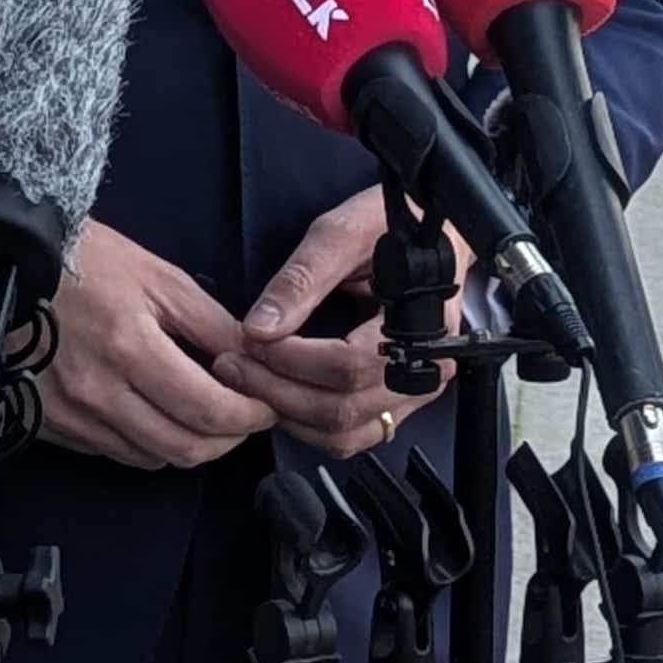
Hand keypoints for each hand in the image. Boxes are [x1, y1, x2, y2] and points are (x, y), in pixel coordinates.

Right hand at [39, 222, 278, 470]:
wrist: (11, 264)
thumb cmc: (86, 260)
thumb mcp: (158, 277)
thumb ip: (211, 323)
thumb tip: (253, 360)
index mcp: (129, 347)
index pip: (206, 410)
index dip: (247, 417)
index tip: (265, 406)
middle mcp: (98, 391)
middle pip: (182, 447)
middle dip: (226, 439)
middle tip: (243, 418)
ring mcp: (70, 415)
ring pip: (150, 458)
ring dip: (188, 444)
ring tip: (204, 415)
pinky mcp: (51, 425)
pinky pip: (114, 453)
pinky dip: (147, 443)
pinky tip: (157, 415)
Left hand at [217, 191, 464, 459]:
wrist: (431, 237)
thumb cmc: (392, 226)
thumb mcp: (344, 231)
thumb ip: (303, 278)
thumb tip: (259, 327)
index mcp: (423, 324)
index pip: (350, 365)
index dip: (291, 359)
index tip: (248, 339)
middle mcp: (426, 370)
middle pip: (342, 408)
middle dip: (277, 390)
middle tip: (231, 364)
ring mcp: (415, 394)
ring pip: (343, 433)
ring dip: (288, 414)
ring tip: (248, 380)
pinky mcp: (397, 404)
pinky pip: (350, 436)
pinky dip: (308, 426)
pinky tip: (279, 395)